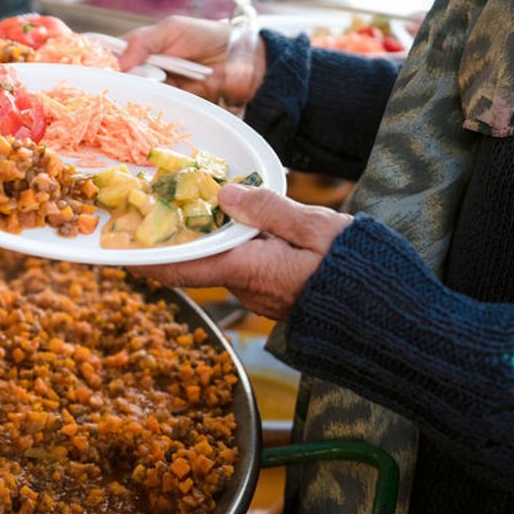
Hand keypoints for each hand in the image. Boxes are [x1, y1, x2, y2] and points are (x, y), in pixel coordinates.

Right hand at [117, 15, 266, 105]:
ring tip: (131, 91)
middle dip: (117, 80)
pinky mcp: (172, 102)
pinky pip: (155, 105)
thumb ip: (143, 42)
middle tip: (113, 82)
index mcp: (143, 46)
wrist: (240, 57)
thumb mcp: (171, 29)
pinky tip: (146, 102)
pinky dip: (150, 104)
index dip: (102, 61)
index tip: (92, 68)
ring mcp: (159, 86)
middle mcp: (147, 68)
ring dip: (134, 93)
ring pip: (136, 93)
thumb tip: (119, 62)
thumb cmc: (205, 35)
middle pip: (122, 77)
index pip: (114, 54)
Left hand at [132, 185, 351, 320]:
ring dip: (204, 242)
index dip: (146, 258)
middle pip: (197, 262)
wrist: (396, 319)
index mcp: (249, 270)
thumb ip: (270, 209)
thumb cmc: (361, 271)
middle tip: (151, 211)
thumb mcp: (317, 227)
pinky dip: (231, 248)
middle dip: (173, 241)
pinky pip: (245, 268)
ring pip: (222, 264)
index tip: (117, 248)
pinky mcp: (280, 295)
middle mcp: (248, 288)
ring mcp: (263, 295)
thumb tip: (225, 194)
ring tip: (188, 210)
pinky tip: (236, 224)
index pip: (182, 267)